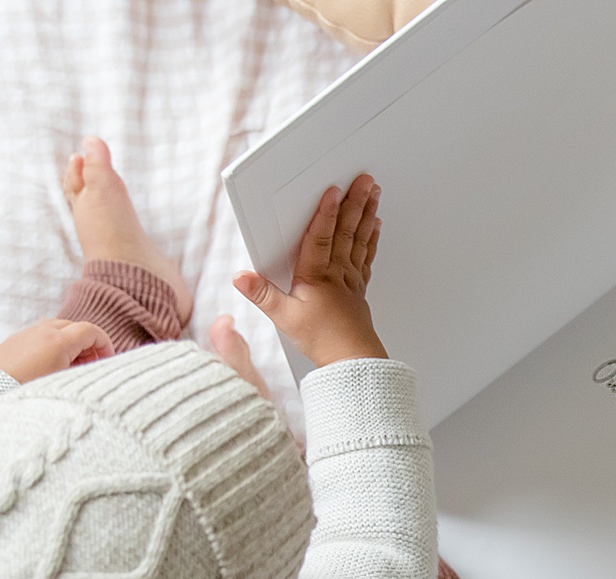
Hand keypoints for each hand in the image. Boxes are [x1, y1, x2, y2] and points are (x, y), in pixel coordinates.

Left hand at [0, 319, 114, 383]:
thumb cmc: (29, 394)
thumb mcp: (64, 384)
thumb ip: (85, 370)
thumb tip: (96, 365)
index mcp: (60, 341)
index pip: (92, 331)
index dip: (105, 344)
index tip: (108, 360)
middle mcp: (43, 331)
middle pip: (75, 327)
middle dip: (88, 344)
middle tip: (91, 365)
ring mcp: (26, 333)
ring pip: (57, 329)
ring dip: (70, 343)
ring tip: (70, 367)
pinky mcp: (13, 340)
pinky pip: (40, 335)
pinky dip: (52, 345)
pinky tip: (49, 366)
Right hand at [233, 173, 387, 367]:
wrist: (352, 361)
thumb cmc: (321, 340)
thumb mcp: (284, 318)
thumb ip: (262, 295)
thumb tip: (240, 277)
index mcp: (316, 276)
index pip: (320, 237)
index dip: (326, 212)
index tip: (333, 190)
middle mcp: (336, 273)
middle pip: (345, 231)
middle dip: (354, 203)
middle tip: (364, 180)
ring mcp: (350, 279)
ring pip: (359, 239)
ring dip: (366, 214)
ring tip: (374, 193)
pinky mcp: (358, 288)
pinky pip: (365, 256)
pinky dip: (371, 238)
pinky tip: (375, 225)